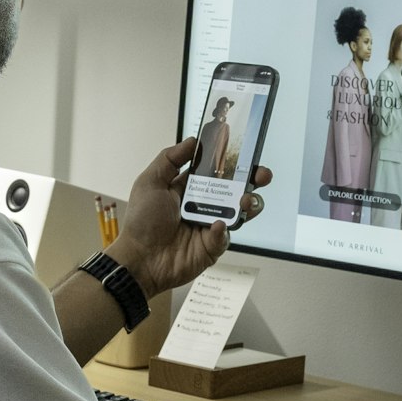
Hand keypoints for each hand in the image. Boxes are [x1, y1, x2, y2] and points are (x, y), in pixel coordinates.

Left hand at [107, 136, 271, 297]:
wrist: (140, 259)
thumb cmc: (142, 222)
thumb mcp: (150, 182)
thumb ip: (170, 159)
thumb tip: (193, 141)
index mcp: (189, 188)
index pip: (215, 170)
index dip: (231, 161)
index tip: (244, 151)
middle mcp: (202, 205)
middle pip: (233, 189)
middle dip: (251, 180)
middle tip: (262, 175)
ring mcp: (209, 225)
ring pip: (237, 212)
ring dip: (247, 204)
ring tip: (247, 200)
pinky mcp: (212, 246)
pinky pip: (225, 236)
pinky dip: (223, 230)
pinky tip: (217, 226)